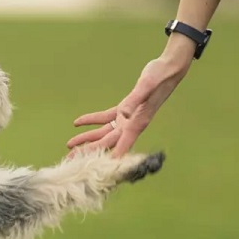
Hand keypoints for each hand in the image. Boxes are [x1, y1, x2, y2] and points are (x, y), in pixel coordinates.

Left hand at [66, 35, 194, 158]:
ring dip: (87, 138)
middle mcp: (132, 124)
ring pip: (104, 133)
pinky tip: (78, 122)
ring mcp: (128, 117)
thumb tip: (122, 114)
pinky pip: (106, 117)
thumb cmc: (159, 76)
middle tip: (70, 159)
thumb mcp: (146, 86)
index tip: (97, 170)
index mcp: (137, 122)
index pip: (121, 145)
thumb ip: (133, 100)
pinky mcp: (126, 108)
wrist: (168, 69)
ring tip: (70, 145)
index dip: (109, 158)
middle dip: (89, 151)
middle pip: (107, 143)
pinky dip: (92, 120)